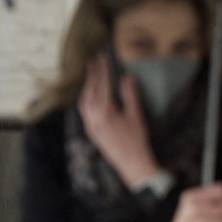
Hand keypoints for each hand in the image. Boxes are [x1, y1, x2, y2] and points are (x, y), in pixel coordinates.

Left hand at [78, 56, 160, 187]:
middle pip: (90, 90)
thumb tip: (126, 78)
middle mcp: (93, 117)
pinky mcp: (90, 131)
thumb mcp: (136, 117)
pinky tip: (90, 96)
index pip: (103, 84)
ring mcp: (90, 125)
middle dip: (92, 75)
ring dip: (87, 86)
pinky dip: (86, 99)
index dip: (103, 70)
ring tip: (91, 75)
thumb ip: (130, 96)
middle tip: (94, 61)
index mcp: (105, 111)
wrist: (132, 165)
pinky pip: (84, 110)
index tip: (103, 57)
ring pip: (84, 100)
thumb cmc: (137, 141)